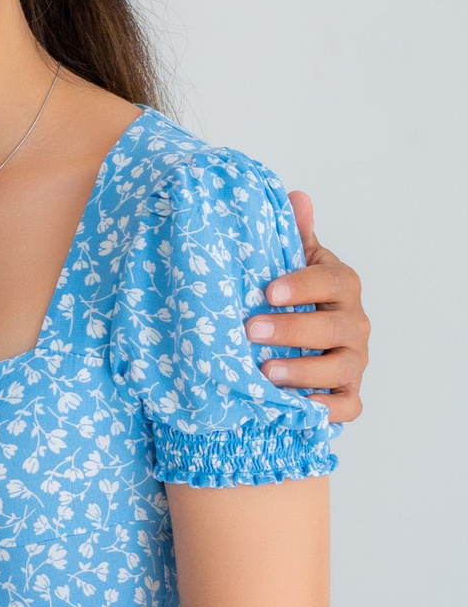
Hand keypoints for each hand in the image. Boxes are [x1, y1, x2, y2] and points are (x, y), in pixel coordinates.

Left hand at [243, 193, 369, 422]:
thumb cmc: (297, 300)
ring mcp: (355, 363)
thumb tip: (297, 196)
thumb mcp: (295, 265)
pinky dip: (323, 410)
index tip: (268, 291)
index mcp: (342, 288)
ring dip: (303, 372)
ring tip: (266, 373)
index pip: (333, 281)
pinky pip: (345, 407)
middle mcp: (355, 325)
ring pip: (339, 370)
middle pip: (334, 328)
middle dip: (293, 330)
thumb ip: (295, 235)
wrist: (307, 346)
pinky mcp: (349, 396)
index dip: (303, 285)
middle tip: (252, 331)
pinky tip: (294, 407)